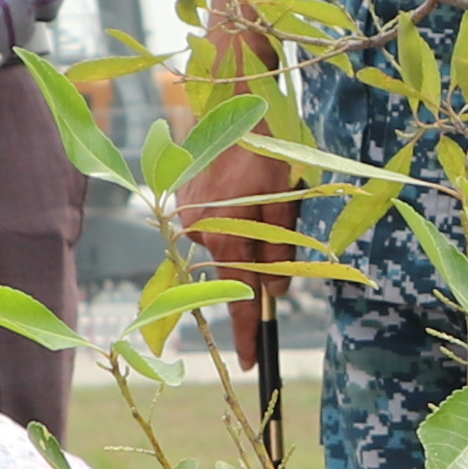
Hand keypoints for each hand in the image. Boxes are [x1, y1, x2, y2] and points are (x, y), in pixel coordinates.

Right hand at [171, 123, 294, 364]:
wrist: (229, 106)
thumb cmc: (263, 153)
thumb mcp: (284, 202)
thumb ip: (280, 250)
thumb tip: (276, 292)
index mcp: (227, 238)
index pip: (242, 299)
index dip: (248, 333)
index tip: (249, 362)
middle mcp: (200, 234)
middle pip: (236, 267)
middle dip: (255, 258)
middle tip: (272, 212)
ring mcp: (187, 219)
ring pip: (225, 244)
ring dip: (243, 231)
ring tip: (258, 190)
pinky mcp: (182, 204)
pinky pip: (211, 225)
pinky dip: (228, 217)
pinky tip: (237, 188)